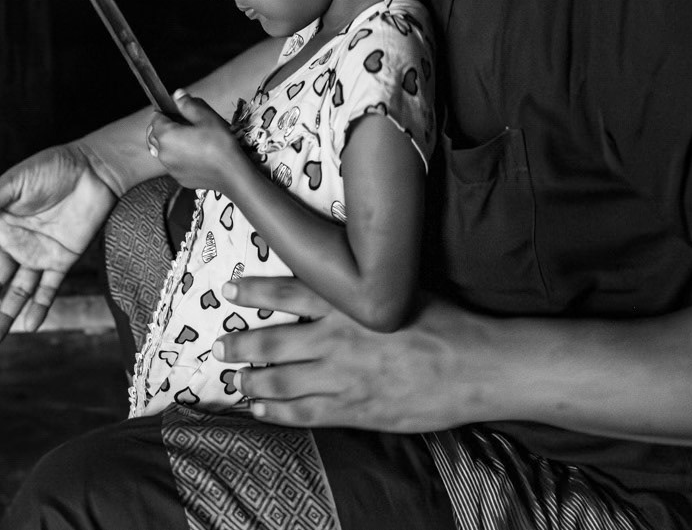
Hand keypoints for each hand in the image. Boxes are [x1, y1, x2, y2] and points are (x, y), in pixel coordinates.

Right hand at [0, 143, 113, 342]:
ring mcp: (39, 254)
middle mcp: (16, 243)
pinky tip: (29, 325)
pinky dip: (40, 306)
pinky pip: (50, 288)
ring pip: (18, 290)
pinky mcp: (64, 260)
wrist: (95, 168)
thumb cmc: (52, 167)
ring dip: (5, 314)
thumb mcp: (16, 181)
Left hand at [146, 91, 242, 190]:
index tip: (179, 112)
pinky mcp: (179, 179)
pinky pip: (174, 164)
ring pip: (163, 151)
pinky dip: (179, 158)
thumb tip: (177, 95)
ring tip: (190, 140)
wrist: (232, 173)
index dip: (166, 112)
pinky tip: (196, 155)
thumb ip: (188, 104)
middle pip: (155, 136)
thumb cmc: (220, 143)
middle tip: (184, 124)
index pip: (155, 119)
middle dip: (164, 128)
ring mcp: (170, 168)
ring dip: (171, 144)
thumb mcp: (206, 117)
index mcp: (166, 135)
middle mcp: (163, 153)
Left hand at [214, 276, 474, 432]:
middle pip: (273, 340)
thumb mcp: (401, 289)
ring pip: (280, 380)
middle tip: (219, 346)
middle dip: (240, 344)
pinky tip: (260, 411)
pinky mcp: (354, 408)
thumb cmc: (444, 322)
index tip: (230, 289)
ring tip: (234, 379)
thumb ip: (365, 287)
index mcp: (349, 303)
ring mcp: (343, 376)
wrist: (472, 364)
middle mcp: (337, 338)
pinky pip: (304, 413)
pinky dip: (276, 412)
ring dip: (251, 380)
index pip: (289, 291)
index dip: (255, 291)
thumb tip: (342, 278)